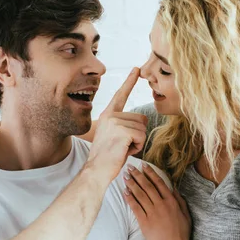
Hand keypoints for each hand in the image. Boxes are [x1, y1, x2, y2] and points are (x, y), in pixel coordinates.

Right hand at [87, 68, 147, 182]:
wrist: (96, 170)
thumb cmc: (107, 157)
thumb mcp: (113, 136)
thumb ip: (123, 125)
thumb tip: (140, 121)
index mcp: (107, 115)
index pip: (120, 95)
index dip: (129, 81)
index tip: (136, 69)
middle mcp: (111, 115)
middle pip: (141, 118)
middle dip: (137, 134)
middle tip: (122, 145)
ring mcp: (115, 122)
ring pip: (142, 128)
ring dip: (137, 142)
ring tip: (122, 148)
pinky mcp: (122, 131)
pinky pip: (142, 136)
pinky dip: (137, 146)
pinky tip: (125, 151)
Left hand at [123, 163, 192, 239]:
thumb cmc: (182, 235)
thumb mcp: (185, 215)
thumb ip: (180, 201)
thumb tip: (173, 189)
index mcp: (172, 202)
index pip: (159, 183)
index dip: (150, 173)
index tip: (144, 165)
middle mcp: (162, 205)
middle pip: (147, 186)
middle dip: (137, 175)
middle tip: (129, 167)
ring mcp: (153, 213)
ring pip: (140, 194)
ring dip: (131, 184)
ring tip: (125, 176)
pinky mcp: (145, 223)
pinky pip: (135, 207)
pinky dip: (129, 198)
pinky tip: (124, 192)